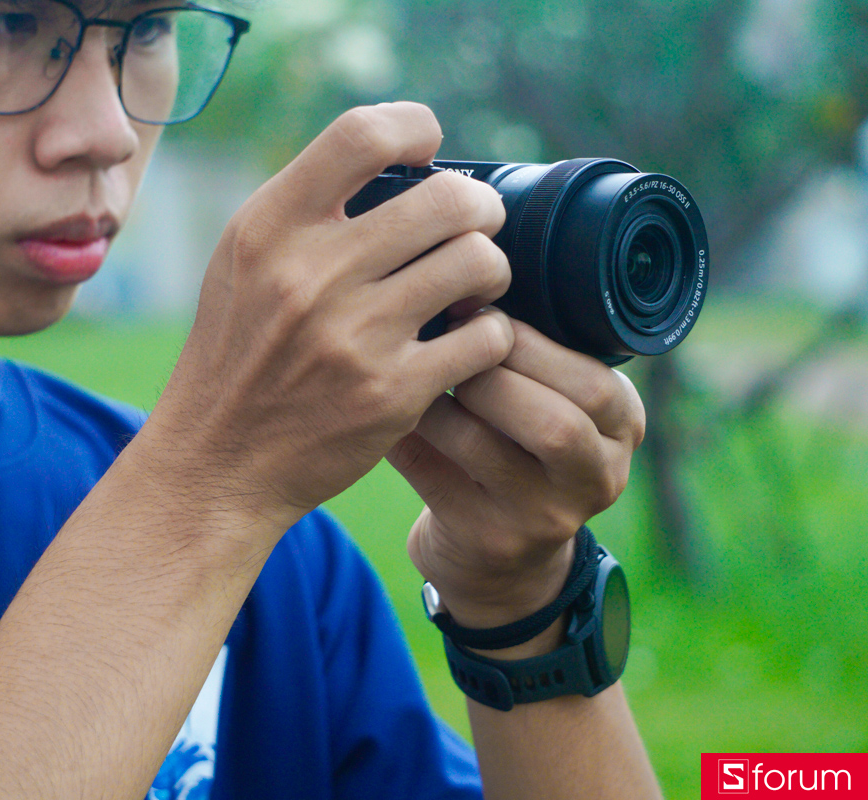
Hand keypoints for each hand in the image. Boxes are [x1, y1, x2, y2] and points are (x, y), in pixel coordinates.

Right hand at [140, 103, 513, 528]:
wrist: (216, 461)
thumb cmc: (236, 354)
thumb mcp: (242, 263)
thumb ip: (305, 211)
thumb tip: (398, 162)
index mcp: (269, 228)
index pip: (363, 134)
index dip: (413, 127)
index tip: (426, 150)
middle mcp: (310, 274)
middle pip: (448, 198)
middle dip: (479, 208)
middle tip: (474, 228)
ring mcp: (354, 335)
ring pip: (479, 262)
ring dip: (490, 272)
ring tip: (471, 287)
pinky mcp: (392, 393)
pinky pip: (486, 337)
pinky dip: (488, 335)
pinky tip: (464, 341)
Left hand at [387, 319, 645, 630]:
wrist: (500, 560)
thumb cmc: (519, 449)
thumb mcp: (555, 402)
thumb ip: (537, 355)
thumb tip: (468, 271)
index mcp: (623, 427)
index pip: (593, 382)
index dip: (530, 343)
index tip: (476, 307)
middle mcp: (597, 477)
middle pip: (553, 422)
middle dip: (488, 372)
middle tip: (441, 339)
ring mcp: (544, 518)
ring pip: (485, 446)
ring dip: (435, 399)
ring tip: (405, 368)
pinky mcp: (486, 538)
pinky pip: (433, 473)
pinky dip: (404, 432)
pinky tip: (382, 408)